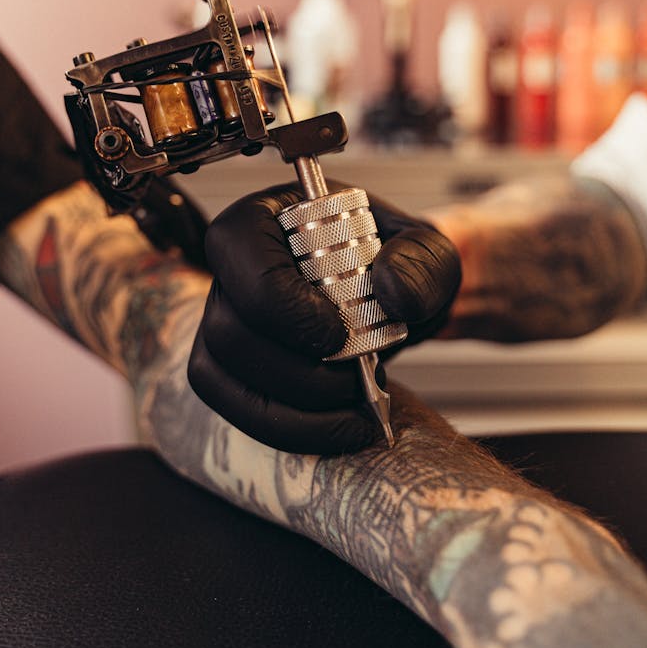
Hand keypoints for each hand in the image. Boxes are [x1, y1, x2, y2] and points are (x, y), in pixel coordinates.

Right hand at [187, 183, 460, 454]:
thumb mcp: (426, 249)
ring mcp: (220, 320)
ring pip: (221, 377)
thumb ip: (420, 262)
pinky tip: (338, 426)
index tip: (339, 336)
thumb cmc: (397, 262)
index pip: (242, 255)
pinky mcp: (227, 369)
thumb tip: (391, 291)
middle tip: (355, 378)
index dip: (285, 306)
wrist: (397, 298)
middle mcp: (230, 269)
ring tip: (353, 405)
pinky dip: (287, 430)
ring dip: (293, 408)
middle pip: (228, 329)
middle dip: (297, 372)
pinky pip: (235, 410)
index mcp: (264, 217)